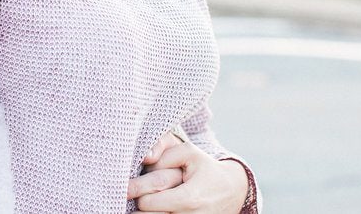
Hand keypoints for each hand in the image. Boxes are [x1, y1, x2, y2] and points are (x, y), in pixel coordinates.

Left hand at [128, 133, 248, 213]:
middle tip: (129, 195)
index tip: (127, 186)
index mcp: (188, 198)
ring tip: (140, 202)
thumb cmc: (206, 169)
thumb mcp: (189, 153)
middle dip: (137, 205)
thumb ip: (165, 153)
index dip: (136, 192)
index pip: (148, 202)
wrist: (232, 191)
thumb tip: (146, 159)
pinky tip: (152, 208)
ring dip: (144, 213)